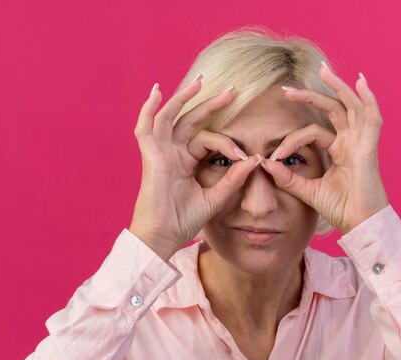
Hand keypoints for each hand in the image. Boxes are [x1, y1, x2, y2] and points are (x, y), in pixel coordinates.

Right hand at [129, 77, 262, 260]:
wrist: (165, 237)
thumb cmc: (185, 220)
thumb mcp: (216, 196)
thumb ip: (233, 178)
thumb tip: (254, 158)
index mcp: (186, 161)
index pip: (208, 139)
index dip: (227, 144)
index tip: (244, 157)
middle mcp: (172, 153)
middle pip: (190, 120)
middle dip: (210, 104)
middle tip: (232, 91)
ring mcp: (160, 153)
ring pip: (169, 117)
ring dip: (183, 98)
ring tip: (200, 82)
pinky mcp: (151, 157)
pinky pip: (146, 128)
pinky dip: (148, 109)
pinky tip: (156, 92)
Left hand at [260, 65, 388, 233]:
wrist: (359, 225)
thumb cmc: (340, 210)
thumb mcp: (308, 191)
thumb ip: (288, 178)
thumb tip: (265, 164)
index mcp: (339, 151)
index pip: (312, 132)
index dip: (290, 141)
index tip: (272, 156)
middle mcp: (351, 142)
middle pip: (333, 109)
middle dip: (311, 96)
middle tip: (287, 89)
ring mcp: (361, 143)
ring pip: (351, 106)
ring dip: (337, 87)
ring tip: (323, 70)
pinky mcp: (369, 148)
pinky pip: (372, 118)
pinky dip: (369, 98)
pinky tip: (361, 81)